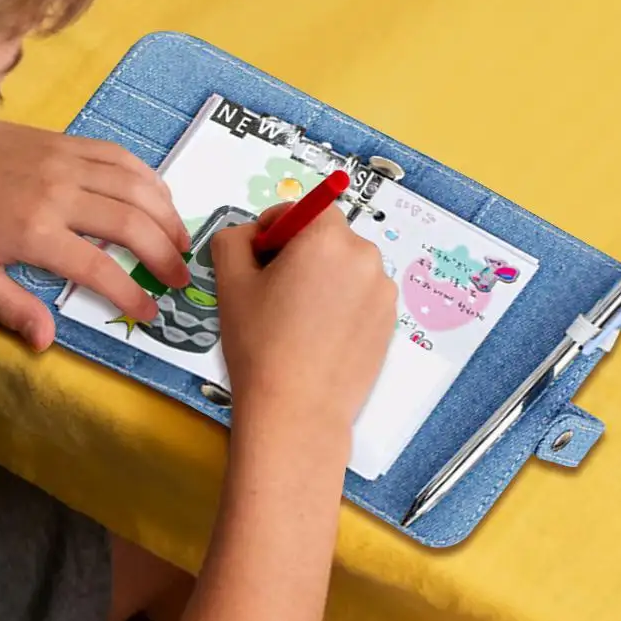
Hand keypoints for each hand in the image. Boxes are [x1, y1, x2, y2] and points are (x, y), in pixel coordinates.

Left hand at [0, 122, 191, 350]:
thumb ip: (9, 306)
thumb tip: (46, 340)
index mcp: (35, 233)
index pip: (98, 268)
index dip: (131, 293)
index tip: (150, 312)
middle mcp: (59, 194)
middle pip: (130, 223)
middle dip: (164, 254)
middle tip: (180, 279)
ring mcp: (66, 162)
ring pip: (135, 185)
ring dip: (166, 215)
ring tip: (182, 242)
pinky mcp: (66, 141)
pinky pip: (119, 156)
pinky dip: (148, 177)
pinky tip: (159, 198)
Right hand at [212, 205, 396, 435]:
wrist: (296, 411)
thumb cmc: (261, 346)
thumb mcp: (231, 282)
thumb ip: (233, 239)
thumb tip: (247, 234)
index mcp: (327, 238)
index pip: (303, 209)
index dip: (275, 228)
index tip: (259, 258)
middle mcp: (364, 257)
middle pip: (327, 237)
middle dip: (300, 254)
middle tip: (273, 293)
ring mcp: (383, 291)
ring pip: (345, 268)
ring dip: (322, 279)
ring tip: (295, 320)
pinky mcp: (390, 321)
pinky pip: (360, 296)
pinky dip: (340, 305)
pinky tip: (317, 337)